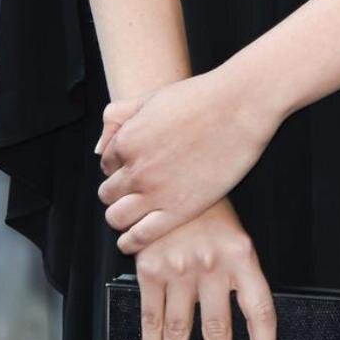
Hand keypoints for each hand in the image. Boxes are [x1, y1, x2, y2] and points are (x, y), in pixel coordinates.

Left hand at [97, 64, 277, 252]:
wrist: (239, 107)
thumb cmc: (201, 98)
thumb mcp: (151, 97)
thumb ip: (118, 116)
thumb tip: (100, 146)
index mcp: (127, 141)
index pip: (106, 165)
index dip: (119, 167)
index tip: (132, 168)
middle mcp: (136, 169)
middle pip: (108, 194)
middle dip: (117, 192)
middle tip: (134, 190)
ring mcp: (156, 193)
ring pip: (116, 218)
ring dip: (120, 216)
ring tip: (131, 214)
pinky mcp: (179, 211)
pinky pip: (140, 236)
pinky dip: (130, 242)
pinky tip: (131, 241)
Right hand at [132, 198, 276, 339]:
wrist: (170, 174)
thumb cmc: (207, 207)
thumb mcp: (235, 231)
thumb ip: (239, 272)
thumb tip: (248, 324)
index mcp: (242, 254)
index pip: (260, 310)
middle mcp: (212, 265)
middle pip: (218, 330)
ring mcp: (178, 268)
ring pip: (180, 331)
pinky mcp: (150, 269)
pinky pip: (151, 317)